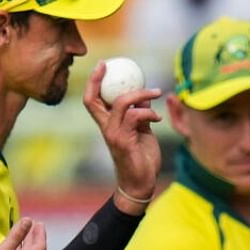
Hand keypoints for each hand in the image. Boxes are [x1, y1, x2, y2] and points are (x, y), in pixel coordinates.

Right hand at [82, 62, 161, 213]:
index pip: (92, 100)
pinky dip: (148, 113)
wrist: (140, 184)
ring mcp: (113, 134)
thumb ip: (140, 114)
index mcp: (107, 125)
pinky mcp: (123, 141)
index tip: (103, 65)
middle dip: (99, 79)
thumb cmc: (141, 158)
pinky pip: (135, 116)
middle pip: (93, 99)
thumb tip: (144, 97)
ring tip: (155, 94)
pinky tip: (157, 119)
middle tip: (111, 65)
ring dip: (141, 94)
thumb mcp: (141, 131)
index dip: (94, 82)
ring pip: (121, 103)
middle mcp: (106, 128)